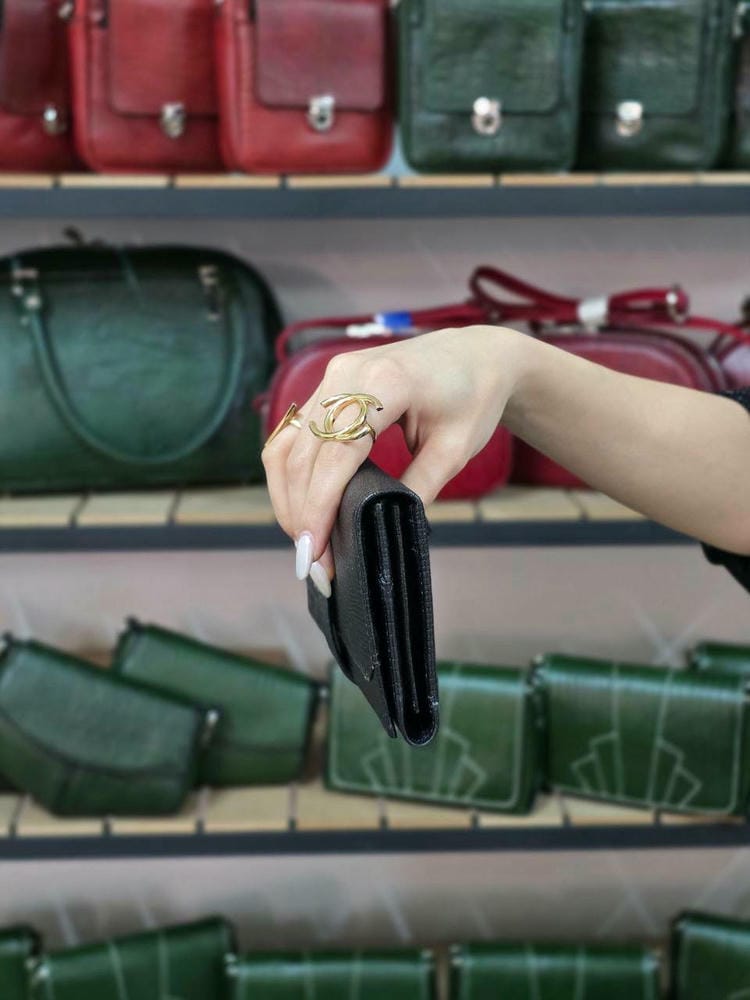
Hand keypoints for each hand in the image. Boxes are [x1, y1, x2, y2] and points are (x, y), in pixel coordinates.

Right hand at [262, 324, 527, 593]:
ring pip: (288, 444)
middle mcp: (348, 373)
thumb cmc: (472, 398)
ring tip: (305, 541)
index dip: (320, 505)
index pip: (338, 452)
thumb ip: (418, 489)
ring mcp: (332, 375)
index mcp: (387, 383)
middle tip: (310, 563)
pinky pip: (295, 433)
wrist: (475, 355)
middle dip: (301, 512)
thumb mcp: (455, 450)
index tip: (314, 551)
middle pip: (304, 453)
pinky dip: (291, 475)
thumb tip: (380, 531)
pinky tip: (302, 507)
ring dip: (288, 497)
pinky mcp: (327, 384)